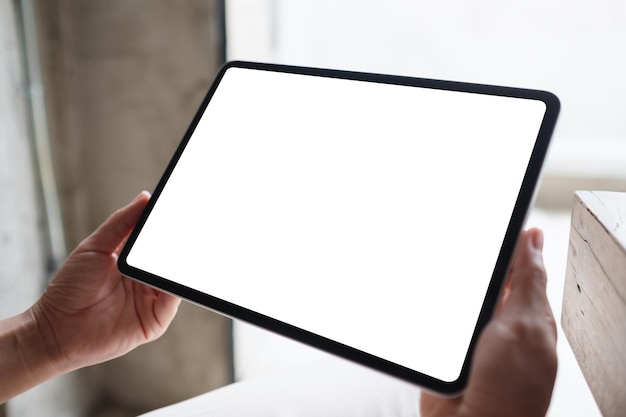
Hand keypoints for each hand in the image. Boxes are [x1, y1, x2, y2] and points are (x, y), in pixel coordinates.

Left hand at [32, 191, 180, 370]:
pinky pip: (173, 301)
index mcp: (133, 260)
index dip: (168, 225)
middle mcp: (145, 279)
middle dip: (179, 243)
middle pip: (170, 258)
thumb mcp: (95, 246)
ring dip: (180, 264)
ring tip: (182, 248)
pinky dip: (176, 288)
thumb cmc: (69, 289)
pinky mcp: (155, 320)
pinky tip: (172, 274)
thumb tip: (144, 197)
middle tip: (188, 226)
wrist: (56, 330)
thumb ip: (121, 222)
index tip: (178, 209)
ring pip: (175, 277)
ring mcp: (151, 299)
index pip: (158, 239)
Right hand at [420, 228, 557, 416]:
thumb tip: (532, 238)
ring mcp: (470, 333)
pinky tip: (422, 294)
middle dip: (470, 259)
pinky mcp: (445, 344)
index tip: (488, 216)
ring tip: (432, 268)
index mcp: (528, 313)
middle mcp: (499, 321)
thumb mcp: (526, 325)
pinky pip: (435, 312)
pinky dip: (429, 304)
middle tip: (453, 238)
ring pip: (456, 290)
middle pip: (482, 275)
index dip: (505, 241)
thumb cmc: (510, 390)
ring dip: (445, 280)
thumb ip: (528, 281)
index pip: (518, 264)